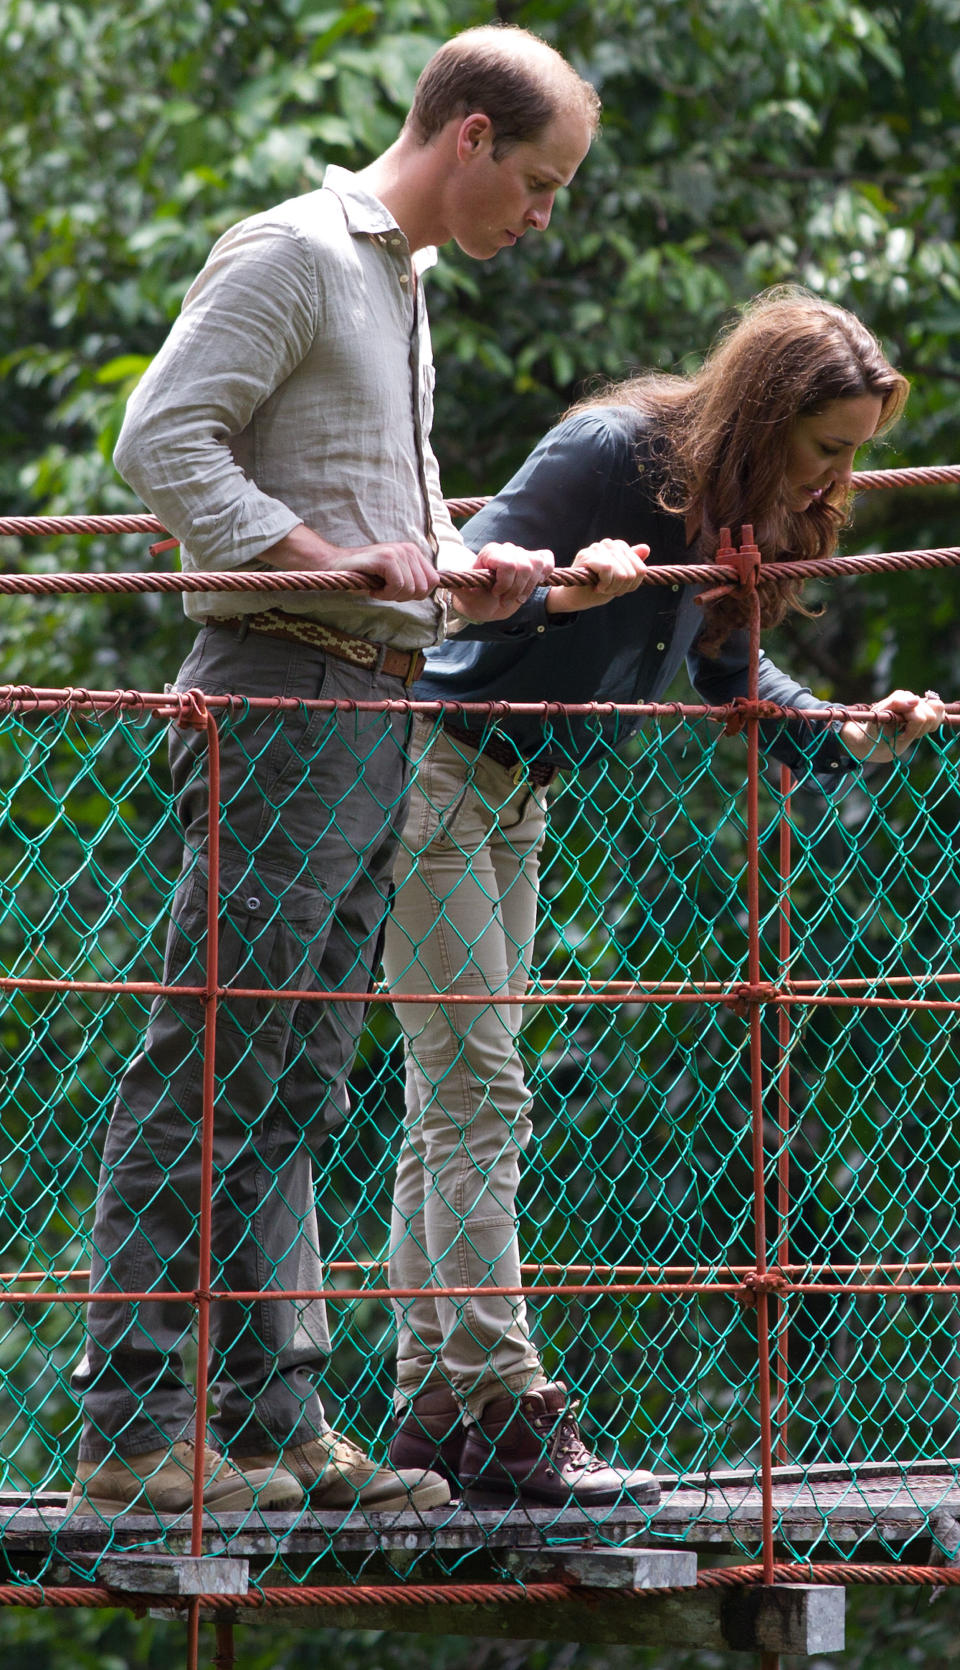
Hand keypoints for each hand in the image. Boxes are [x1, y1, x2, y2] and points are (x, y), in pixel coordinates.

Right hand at [261, 523, 439, 600]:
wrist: (336, 566)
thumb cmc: (365, 576)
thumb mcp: (395, 578)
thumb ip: (413, 581)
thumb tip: (430, 590)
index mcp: (414, 552)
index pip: (433, 582)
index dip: (415, 594)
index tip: (396, 591)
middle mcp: (409, 549)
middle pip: (424, 588)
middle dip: (404, 597)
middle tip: (384, 591)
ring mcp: (398, 552)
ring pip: (411, 589)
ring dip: (392, 595)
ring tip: (378, 588)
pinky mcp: (386, 558)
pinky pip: (398, 586)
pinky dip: (384, 594)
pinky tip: (373, 588)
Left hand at [451, 541, 554, 622]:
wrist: (486, 604)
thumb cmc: (475, 599)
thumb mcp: (464, 595)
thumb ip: (457, 584)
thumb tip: (439, 578)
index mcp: (490, 553)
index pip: (508, 564)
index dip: (506, 584)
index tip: (496, 594)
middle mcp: (506, 549)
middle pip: (525, 566)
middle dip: (516, 589)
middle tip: (505, 598)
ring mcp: (521, 554)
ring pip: (537, 565)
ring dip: (528, 587)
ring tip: (516, 596)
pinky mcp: (534, 560)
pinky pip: (547, 560)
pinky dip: (544, 574)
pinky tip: (532, 585)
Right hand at [545, 539, 649, 614]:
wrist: (574, 598)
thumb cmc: (596, 588)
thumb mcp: (620, 579)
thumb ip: (633, 565)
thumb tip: (646, 547)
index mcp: (619, 547)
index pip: (641, 569)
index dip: (631, 586)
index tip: (617, 588)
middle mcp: (609, 543)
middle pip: (632, 573)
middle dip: (621, 588)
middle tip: (607, 590)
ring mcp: (597, 548)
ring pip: (622, 573)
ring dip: (612, 588)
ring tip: (601, 588)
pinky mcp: (587, 555)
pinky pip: (608, 569)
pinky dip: (604, 583)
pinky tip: (597, 586)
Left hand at [839, 687, 945, 761]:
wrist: (876, 742)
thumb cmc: (875, 729)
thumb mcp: (879, 717)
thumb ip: (895, 704)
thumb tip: (916, 700)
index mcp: (901, 697)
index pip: (919, 716)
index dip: (911, 730)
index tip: (899, 735)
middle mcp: (911, 698)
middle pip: (929, 716)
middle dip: (917, 730)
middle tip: (903, 734)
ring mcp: (920, 704)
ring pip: (935, 716)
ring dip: (923, 729)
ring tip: (909, 732)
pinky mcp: (927, 711)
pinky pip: (940, 714)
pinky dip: (931, 726)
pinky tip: (918, 730)